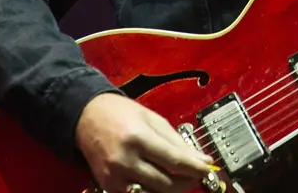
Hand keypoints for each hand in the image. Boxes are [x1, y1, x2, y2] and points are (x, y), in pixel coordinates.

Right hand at [74, 92, 214, 192]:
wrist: (89, 118)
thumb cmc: (123, 114)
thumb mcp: (153, 119)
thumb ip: (177, 140)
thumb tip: (200, 157)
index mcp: (139, 138)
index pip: (174, 160)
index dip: (194, 168)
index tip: (208, 169)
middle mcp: (125, 160)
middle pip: (165, 183)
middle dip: (186, 182)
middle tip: (197, 175)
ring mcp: (115, 177)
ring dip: (172, 189)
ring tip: (181, 179)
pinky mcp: (108, 186)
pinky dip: (152, 191)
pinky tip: (160, 182)